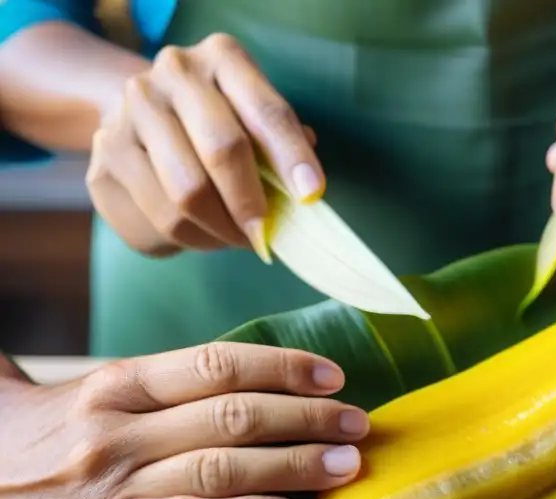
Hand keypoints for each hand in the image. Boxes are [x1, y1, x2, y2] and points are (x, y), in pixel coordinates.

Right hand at [0, 343, 368, 498]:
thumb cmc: (64, 431)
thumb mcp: (111, 393)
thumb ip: (179, 391)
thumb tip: (273, 390)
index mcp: (127, 381)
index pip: (219, 364)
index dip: (284, 368)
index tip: (334, 377)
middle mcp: (123, 424)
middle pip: (232, 414)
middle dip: (306, 419)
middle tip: (357, 425)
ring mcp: (114, 479)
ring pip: (218, 466)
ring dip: (291, 465)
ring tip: (341, 466)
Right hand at [86, 33, 322, 256]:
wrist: (143, 116)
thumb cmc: (221, 122)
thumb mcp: (257, 119)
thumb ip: (282, 147)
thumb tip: (303, 190)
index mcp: (222, 59)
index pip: (265, 112)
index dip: (291, 157)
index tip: (310, 196)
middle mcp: (170, 75)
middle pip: (220, 152)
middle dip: (250, 205)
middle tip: (265, 236)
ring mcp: (127, 115)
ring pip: (183, 197)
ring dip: (219, 233)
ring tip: (235, 238)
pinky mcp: (102, 162)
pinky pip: (154, 222)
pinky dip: (188, 241)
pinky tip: (201, 233)